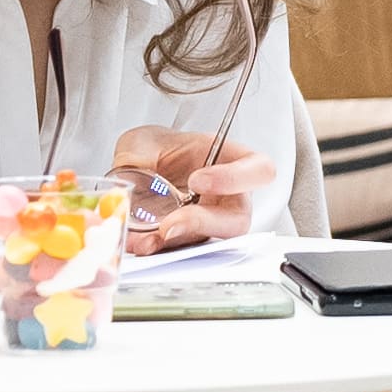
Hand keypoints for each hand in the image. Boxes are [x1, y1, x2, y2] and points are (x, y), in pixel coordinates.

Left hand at [108, 127, 279, 244]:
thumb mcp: (143, 140)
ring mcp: (209, 223)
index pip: (259, 170)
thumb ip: (140, 156)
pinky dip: (159, 248)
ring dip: (179, 241)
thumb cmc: (157, 150)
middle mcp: (228, 197)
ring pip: (210, 241)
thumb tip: (132, 183)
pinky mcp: (187, 241)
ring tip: (149, 237)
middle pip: (238, 220)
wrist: (141, 168)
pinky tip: (141, 242)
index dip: (234, 179)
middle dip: (204, 223)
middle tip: (171, 222)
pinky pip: (181, 251)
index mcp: (231, 161)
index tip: (197, 180)